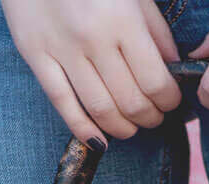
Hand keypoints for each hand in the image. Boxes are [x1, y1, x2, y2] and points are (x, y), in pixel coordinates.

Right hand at [1, 0, 181, 144]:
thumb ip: (154, 28)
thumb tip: (172, 67)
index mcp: (121, 18)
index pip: (155, 82)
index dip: (169, 101)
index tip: (171, 103)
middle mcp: (93, 38)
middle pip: (130, 102)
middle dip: (149, 118)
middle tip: (154, 117)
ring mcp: (62, 50)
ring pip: (100, 110)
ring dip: (122, 128)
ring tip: (131, 127)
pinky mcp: (36, 55)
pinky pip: (62, 104)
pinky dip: (83, 129)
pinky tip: (99, 140)